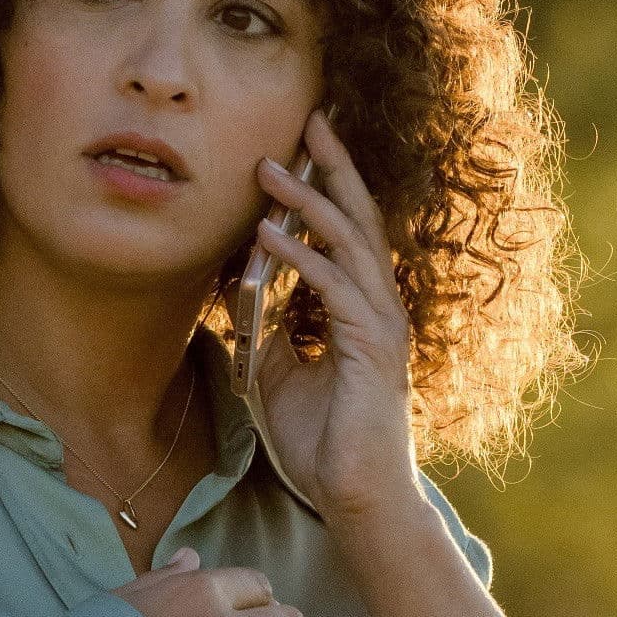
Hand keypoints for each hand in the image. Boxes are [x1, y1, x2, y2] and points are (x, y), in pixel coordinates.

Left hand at [250, 108, 425, 528]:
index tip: (302, 146)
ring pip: (348, 243)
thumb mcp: (279, 374)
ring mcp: (380, 324)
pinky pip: (332, 287)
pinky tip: (267, 235)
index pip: (348, 232)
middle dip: (334, 167)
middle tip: (310, 119)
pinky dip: (299, 256)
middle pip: (359, 218)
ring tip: (271, 168)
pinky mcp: (371, 347)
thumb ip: (266, 330)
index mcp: (362, 309)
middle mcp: (378, 307)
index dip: (328, 187)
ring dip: (308, 202)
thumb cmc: (323, 443)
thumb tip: (237, 293)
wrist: (355, 496)